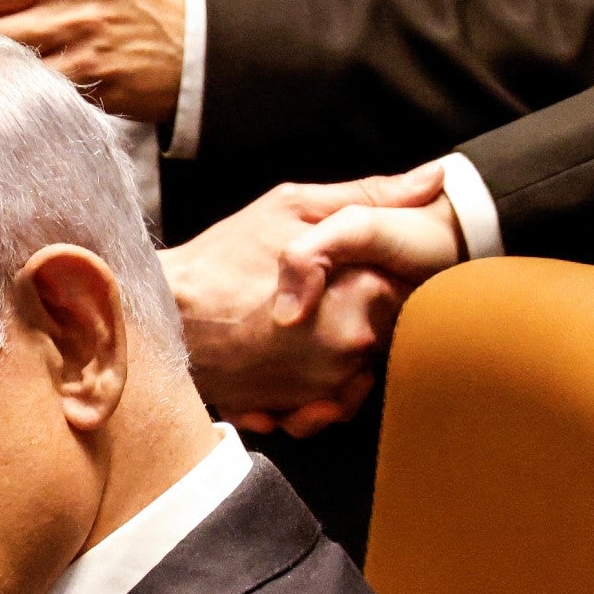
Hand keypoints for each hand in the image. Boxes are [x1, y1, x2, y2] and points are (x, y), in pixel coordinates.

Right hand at [158, 163, 454, 436]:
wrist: (158, 319)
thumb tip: (436, 178)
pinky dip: (311, 397)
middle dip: (361, 318)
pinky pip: (322, 412)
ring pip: (355, 377)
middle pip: (383, 336)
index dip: (385, 276)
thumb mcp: (293, 208)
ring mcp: (321, 391)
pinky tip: (287, 368)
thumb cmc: (221, 259)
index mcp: (363, 298)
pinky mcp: (291, 415)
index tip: (357, 269)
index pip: (410, 290)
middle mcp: (350, 353)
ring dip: (338, 358)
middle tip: (321, 297)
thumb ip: (370, 196)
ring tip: (297, 329)